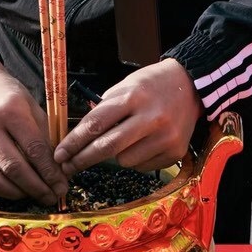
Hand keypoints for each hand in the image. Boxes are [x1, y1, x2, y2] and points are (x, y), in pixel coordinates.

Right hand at [0, 58, 65, 204]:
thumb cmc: (7, 95)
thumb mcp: (31, 106)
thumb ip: (43, 136)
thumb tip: (57, 169)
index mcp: (10, 110)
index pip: (34, 149)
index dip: (50, 172)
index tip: (62, 185)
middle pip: (14, 168)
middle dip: (37, 188)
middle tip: (52, 197)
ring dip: (19, 194)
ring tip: (36, 196)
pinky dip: (2, 190)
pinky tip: (17, 190)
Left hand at [54, 59, 200, 175]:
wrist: (191, 85)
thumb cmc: (152, 84)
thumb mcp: (126, 85)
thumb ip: (105, 108)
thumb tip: (79, 137)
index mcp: (134, 97)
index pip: (96, 124)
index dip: (74, 142)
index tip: (60, 153)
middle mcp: (150, 118)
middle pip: (107, 147)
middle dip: (82, 159)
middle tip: (67, 166)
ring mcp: (165, 137)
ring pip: (124, 160)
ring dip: (115, 156)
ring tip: (124, 139)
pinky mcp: (175, 151)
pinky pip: (142, 166)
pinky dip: (136, 159)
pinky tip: (142, 144)